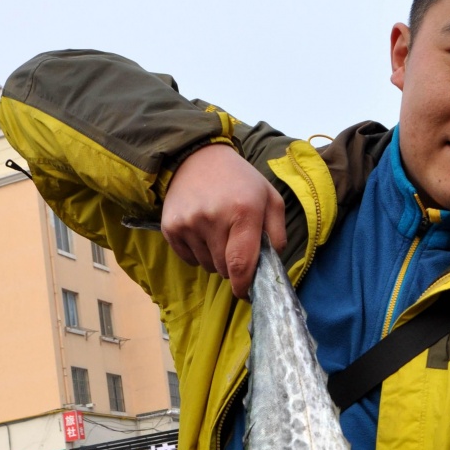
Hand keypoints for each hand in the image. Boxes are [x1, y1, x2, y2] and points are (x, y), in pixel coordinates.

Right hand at [160, 144, 286, 297]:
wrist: (197, 157)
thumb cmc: (240, 182)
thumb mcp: (270, 198)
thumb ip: (278, 234)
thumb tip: (272, 265)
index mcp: (243, 212)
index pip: (241, 264)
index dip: (244, 285)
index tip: (246, 292)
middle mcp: (213, 218)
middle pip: (224, 269)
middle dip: (233, 266)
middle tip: (235, 243)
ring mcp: (189, 223)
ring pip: (207, 266)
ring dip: (215, 258)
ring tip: (218, 232)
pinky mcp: (171, 227)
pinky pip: (189, 259)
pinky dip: (198, 252)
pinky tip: (202, 230)